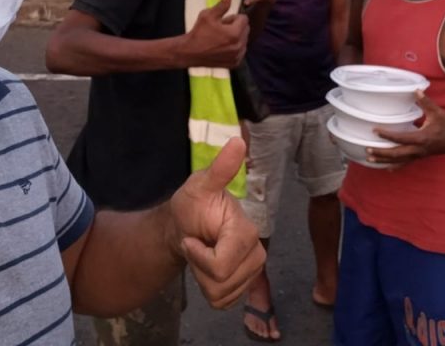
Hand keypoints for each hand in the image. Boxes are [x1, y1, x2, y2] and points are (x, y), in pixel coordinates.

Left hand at [168, 137, 266, 308]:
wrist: (187, 226)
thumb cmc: (193, 205)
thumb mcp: (200, 184)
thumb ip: (220, 168)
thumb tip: (238, 141)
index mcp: (247, 231)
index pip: (220, 265)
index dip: (198, 256)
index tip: (192, 238)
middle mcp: (257, 253)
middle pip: (221, 283)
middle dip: (200, 267)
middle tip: (198, 245)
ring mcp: (252, 272)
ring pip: (221, 295)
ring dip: (203, 278)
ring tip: (203, 254)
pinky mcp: (245, 286)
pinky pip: (223, 303)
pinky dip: (209, 288)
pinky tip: (208, 267)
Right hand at [182, 0, 249, 67]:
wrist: (190, 52)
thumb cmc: (199, 32)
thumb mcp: (208, 15)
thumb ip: (222, 5)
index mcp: (234, 34)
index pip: (244, 19)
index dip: (234, 18)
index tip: (223, 21)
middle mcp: (239, 46)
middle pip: (246, 30)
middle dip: (236, 27)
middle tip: (222, 29)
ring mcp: (238, 56)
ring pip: (244, 41)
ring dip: (237, 37)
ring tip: (222, 38)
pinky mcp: (235, 63)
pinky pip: (241, 51)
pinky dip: (235, 48)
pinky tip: (223, 47)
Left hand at [367, 91, 444, 166]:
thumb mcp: (437, 113)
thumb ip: (426, 102)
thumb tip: (416, 90)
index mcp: (421, 138)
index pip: (401, 138)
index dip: (388, 135)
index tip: (375, 131)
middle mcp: (418, 149)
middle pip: (396, 153)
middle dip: (381, 152)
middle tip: (367, 149)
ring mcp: (418, 155)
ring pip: (399, 161)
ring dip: (384, 160)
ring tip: (370, 159)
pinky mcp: (419, 157)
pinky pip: (405, 164)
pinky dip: (395, 166)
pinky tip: (386, 168)